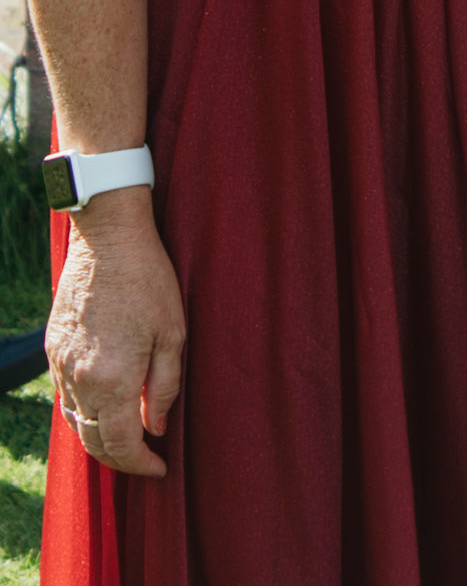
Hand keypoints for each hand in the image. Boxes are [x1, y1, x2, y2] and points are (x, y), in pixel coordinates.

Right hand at [48, 191, 185, 476]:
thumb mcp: (173, 333)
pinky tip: (103, 407)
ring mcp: (61, 366)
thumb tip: (156, 427)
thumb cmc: (149, 280)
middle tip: (144, 459)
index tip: (159, 468)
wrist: (108, 238)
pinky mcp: (53, 350)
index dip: (141, 464)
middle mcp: (80, 380)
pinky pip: (65, 396)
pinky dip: (83, 412)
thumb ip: (164, 387)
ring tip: (126, 438)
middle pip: (93, 442)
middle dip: (120, 458)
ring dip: (98, 438)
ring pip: (75, 422)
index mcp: (113, 380)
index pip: (122, 444)